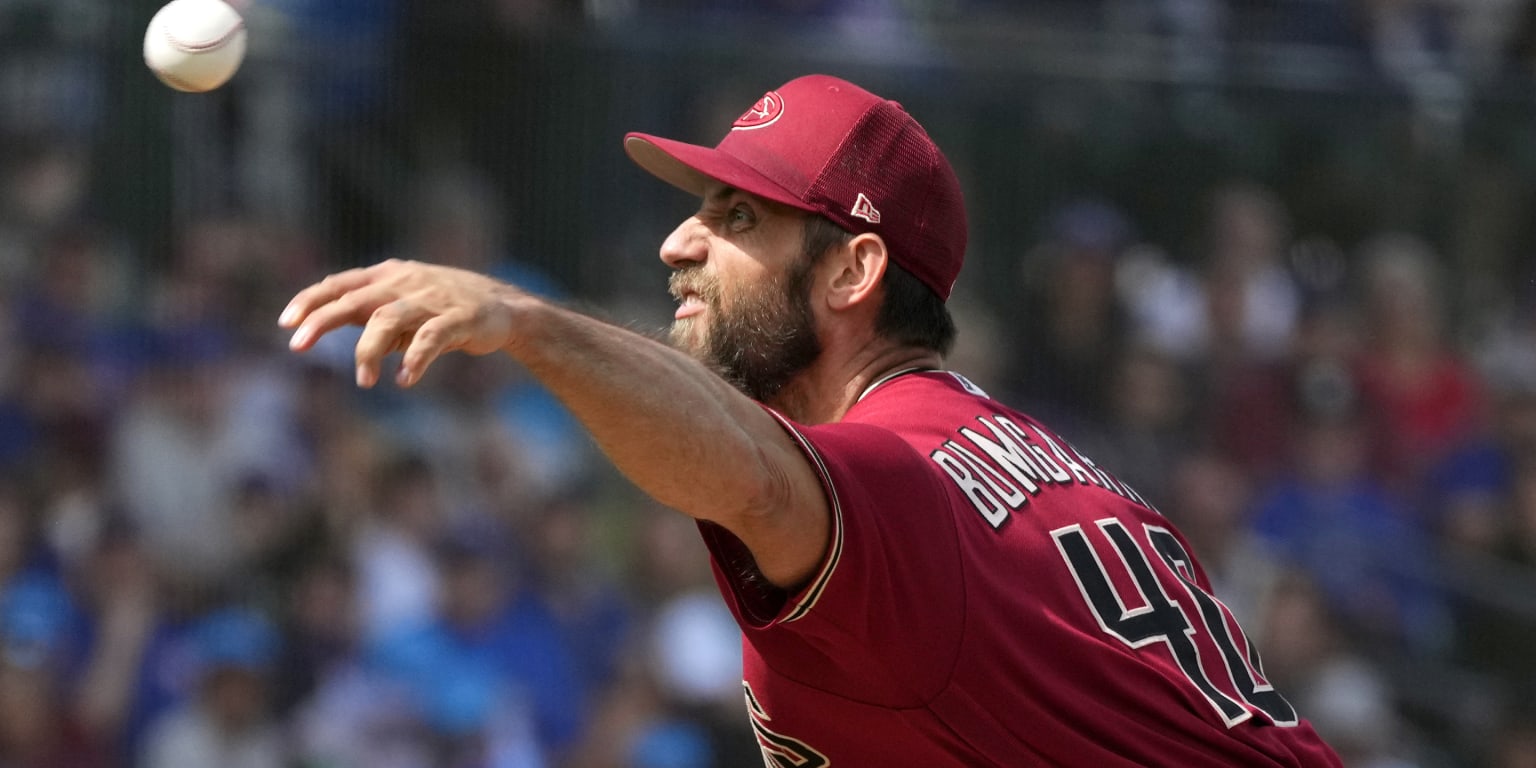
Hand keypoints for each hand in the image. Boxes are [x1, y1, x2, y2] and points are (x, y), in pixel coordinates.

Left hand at [280, 259, 519, 387]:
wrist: (505, 308)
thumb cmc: (445, 306)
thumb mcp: (403, 303)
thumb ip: (370, 312)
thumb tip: (329, 325)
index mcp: (388, 276)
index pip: (340, 285)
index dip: (310, 300)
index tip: (285, 323)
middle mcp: (405, 283)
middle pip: (355, 299)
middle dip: (322, 321)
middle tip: (296, 347)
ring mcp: (432, 300)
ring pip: (388, 320)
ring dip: (369, 351)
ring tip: (363, 382)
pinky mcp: (459, 319)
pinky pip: (431, 339)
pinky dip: (416, 360)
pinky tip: (404, 381)